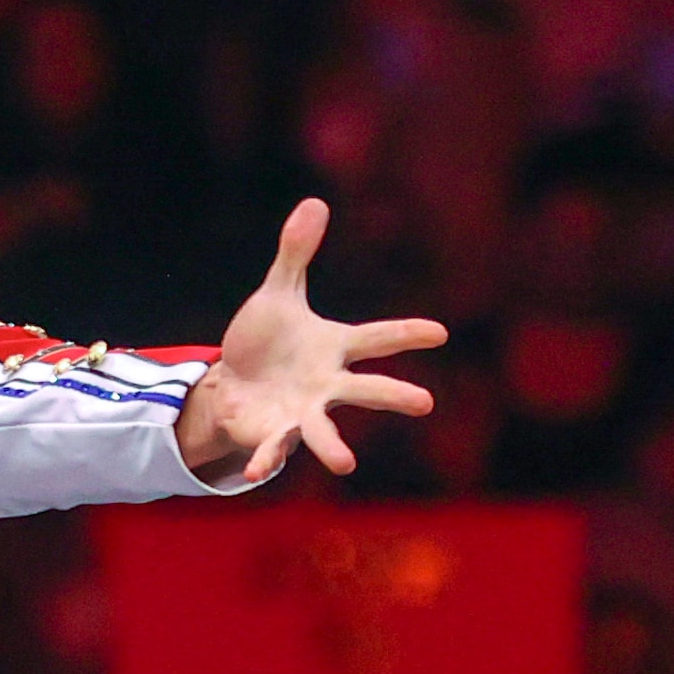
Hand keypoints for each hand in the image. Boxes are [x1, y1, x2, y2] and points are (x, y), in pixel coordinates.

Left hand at [171, 201, 447, 486]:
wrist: (234, 384)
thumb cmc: (264, 341)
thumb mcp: (278, 293)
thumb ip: (296, 254)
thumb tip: (315, 202)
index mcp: (334, 348)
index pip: (377, 338)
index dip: (408, 335)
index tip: (439, 333)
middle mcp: (327, 384)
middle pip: (365, 389)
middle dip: (393, 395)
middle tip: (425, 402)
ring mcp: (303, 413)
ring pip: (324, 430)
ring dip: (333, 446)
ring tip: (346, 464)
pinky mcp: (274, 434)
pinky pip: (273, 448)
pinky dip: (267, 459)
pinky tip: (259, 471)